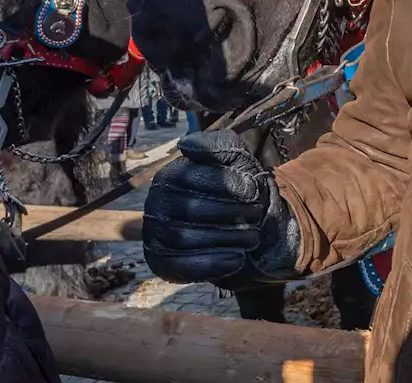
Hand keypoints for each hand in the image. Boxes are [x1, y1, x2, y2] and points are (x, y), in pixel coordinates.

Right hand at [143, 131, 299, 289]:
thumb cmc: (238, 188)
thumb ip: (219, 145)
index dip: (228, 183)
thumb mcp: (237, 159)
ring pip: (186, 238)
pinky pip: (180, 266)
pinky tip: (238, 258)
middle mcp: (157, 203)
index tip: (254, 189)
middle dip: (232, 212)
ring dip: (228, 237)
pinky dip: (213, 264)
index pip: (191, 175)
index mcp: (170, 175)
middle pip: (190, 208)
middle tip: (256, 214)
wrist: (244, 224)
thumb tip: (186, 145)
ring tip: (253, 236)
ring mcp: (155, 234)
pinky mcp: (161, 262)